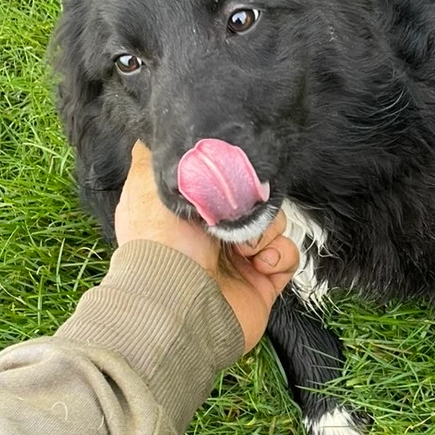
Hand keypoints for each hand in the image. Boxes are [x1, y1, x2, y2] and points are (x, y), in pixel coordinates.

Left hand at [114, 142, 297, 351]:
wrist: (181, 304)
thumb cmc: (160, 245)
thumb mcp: (146, 186)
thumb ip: (153, 155)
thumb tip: (154, 129)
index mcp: (189, 215)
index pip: (220, 182)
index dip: (227, 175)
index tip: (226, 171)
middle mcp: (214, 236)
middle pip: (251, 199)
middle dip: (250, 200)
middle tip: (236, 209)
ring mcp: (242, 260)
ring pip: (274, 223)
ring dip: (263, 229)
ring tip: (244, 247)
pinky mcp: (265, 280)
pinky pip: (289, 254)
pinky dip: (279, 254)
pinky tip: (259, 261)